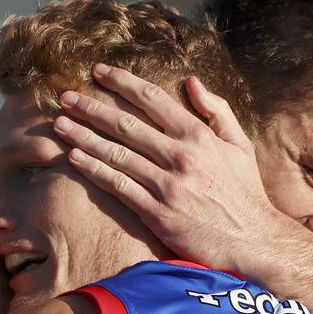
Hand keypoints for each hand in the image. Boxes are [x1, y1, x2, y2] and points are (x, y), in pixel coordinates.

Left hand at [53, 64, 290, 273]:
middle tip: (65, 96)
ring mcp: (167, 186)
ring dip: (83, 137)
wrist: (254, 241)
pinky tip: (74, 158)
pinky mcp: (157, 214)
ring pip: (116, 154)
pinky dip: (94, 171)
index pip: (152, 100)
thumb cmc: (245, 193)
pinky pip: (118, 187)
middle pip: (125, 124)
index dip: (122, 82)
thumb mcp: (239, 145)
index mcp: (199, 136)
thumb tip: (191, 81)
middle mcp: (180, 157)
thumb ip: (217, 110)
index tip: (99, 72)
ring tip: (59, 124)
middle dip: (91, 108)